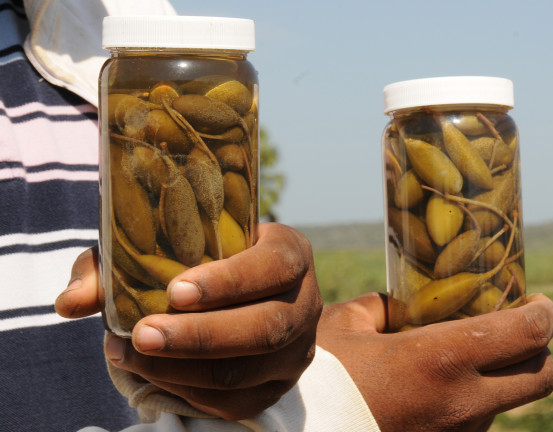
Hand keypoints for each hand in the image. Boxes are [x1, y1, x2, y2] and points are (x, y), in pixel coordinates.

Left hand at [55, 223, 322, 419]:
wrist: (243, 294)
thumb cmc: (200, 259)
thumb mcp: (164, 245)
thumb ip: (116, 264)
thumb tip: (72, 302)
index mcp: (290, 253)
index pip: (272, 266)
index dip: (229, 282)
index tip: (174, 292)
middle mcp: (305, 302)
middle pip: (264, 328)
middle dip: (199, 337)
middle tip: (142, 335)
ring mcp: (297, 350)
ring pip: (246, 373)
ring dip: (183, 370)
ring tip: (129, 355)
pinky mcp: (279, 386)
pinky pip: (236, 403)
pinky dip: (188, 393)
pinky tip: (151, 375)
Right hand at [317, 292, 552, 431]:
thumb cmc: (320, 377)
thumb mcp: (348, 324)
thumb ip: (382, 305)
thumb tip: (401, 302)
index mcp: (442, 358)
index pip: (529, 334)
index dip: (545, 312)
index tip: (538, 302)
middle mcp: (463, 403)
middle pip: (544, 377)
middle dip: (540, 349)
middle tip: (519, 331)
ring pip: (510, 403)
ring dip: (501, 379)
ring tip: (463, 362)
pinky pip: (477, 424)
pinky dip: (472, 404)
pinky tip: (438, 392)